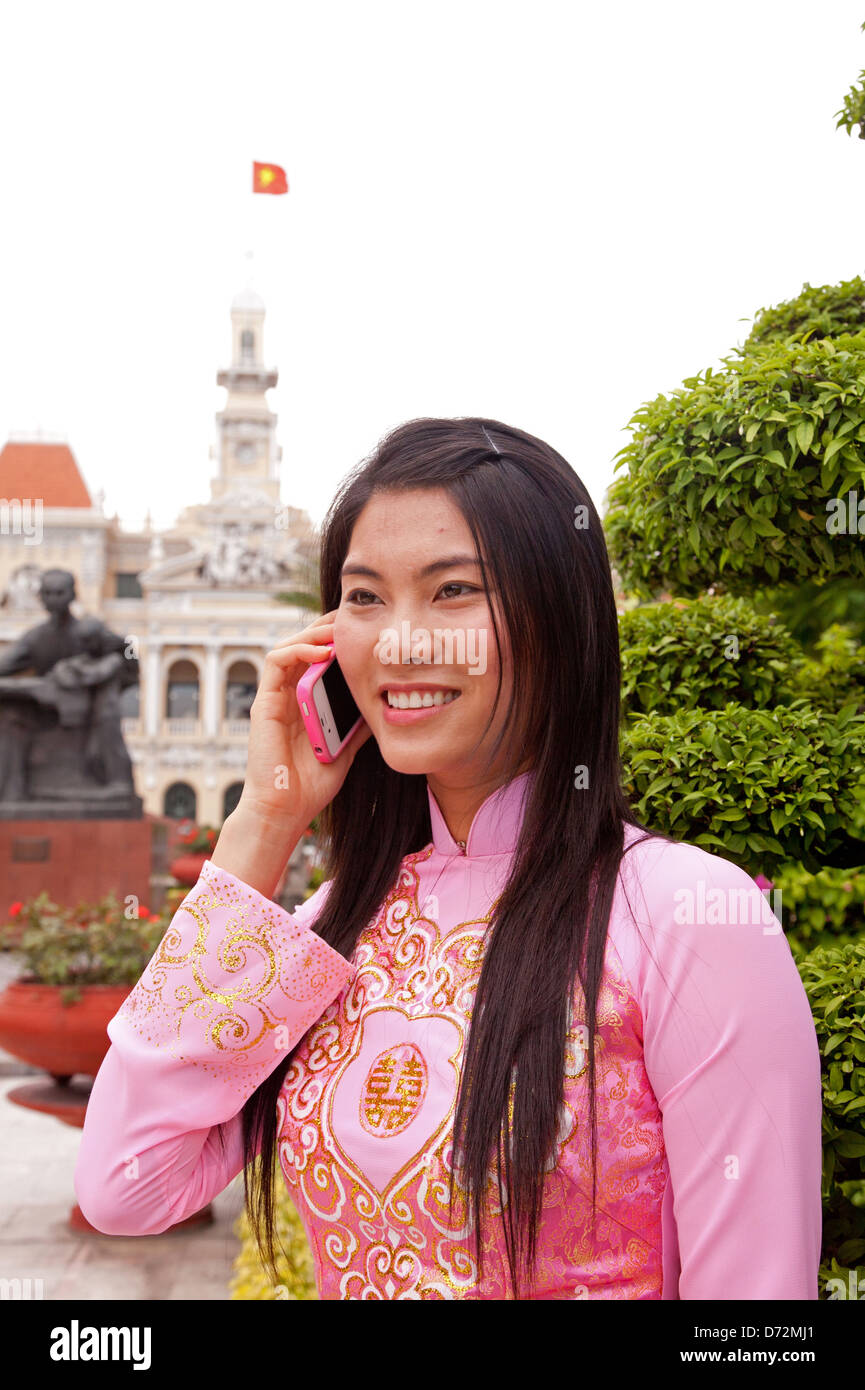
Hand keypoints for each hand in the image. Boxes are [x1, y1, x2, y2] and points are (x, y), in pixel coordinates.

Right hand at [235, 610, 371, 827]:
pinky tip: (322, 651)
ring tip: (340, 630)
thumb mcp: (347, 747)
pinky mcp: (264, 701)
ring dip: (313, 632)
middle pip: (303, 645)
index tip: (365, 629)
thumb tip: (386, 705)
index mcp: (306, 701)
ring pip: (288, 645)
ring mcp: (275, 696)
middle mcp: (288, 694)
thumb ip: (358, 724)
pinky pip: (275, 661)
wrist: (287, 810)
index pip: (318, 658)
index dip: (337, 639)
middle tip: (354, 618)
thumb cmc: (312, 785)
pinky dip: (298, 649)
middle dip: (327, 627)